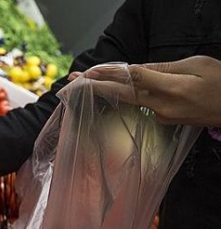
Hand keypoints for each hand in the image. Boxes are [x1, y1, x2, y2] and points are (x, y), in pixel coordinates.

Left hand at [69, 56, 220, 125]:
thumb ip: (164, 68)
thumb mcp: (197, 66)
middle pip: (123, 94)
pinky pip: (140, 105)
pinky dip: (126, 96)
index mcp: (173, 89)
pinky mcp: (164, 121)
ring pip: (129, 100)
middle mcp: (163, 106)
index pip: (134, 79)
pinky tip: (114, 89)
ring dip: (106, 91)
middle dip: (95, 87)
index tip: (90, 72)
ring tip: (84, 83)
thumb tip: (137, 69)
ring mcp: (162, 117)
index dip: (110, 74)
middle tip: (71, 81)